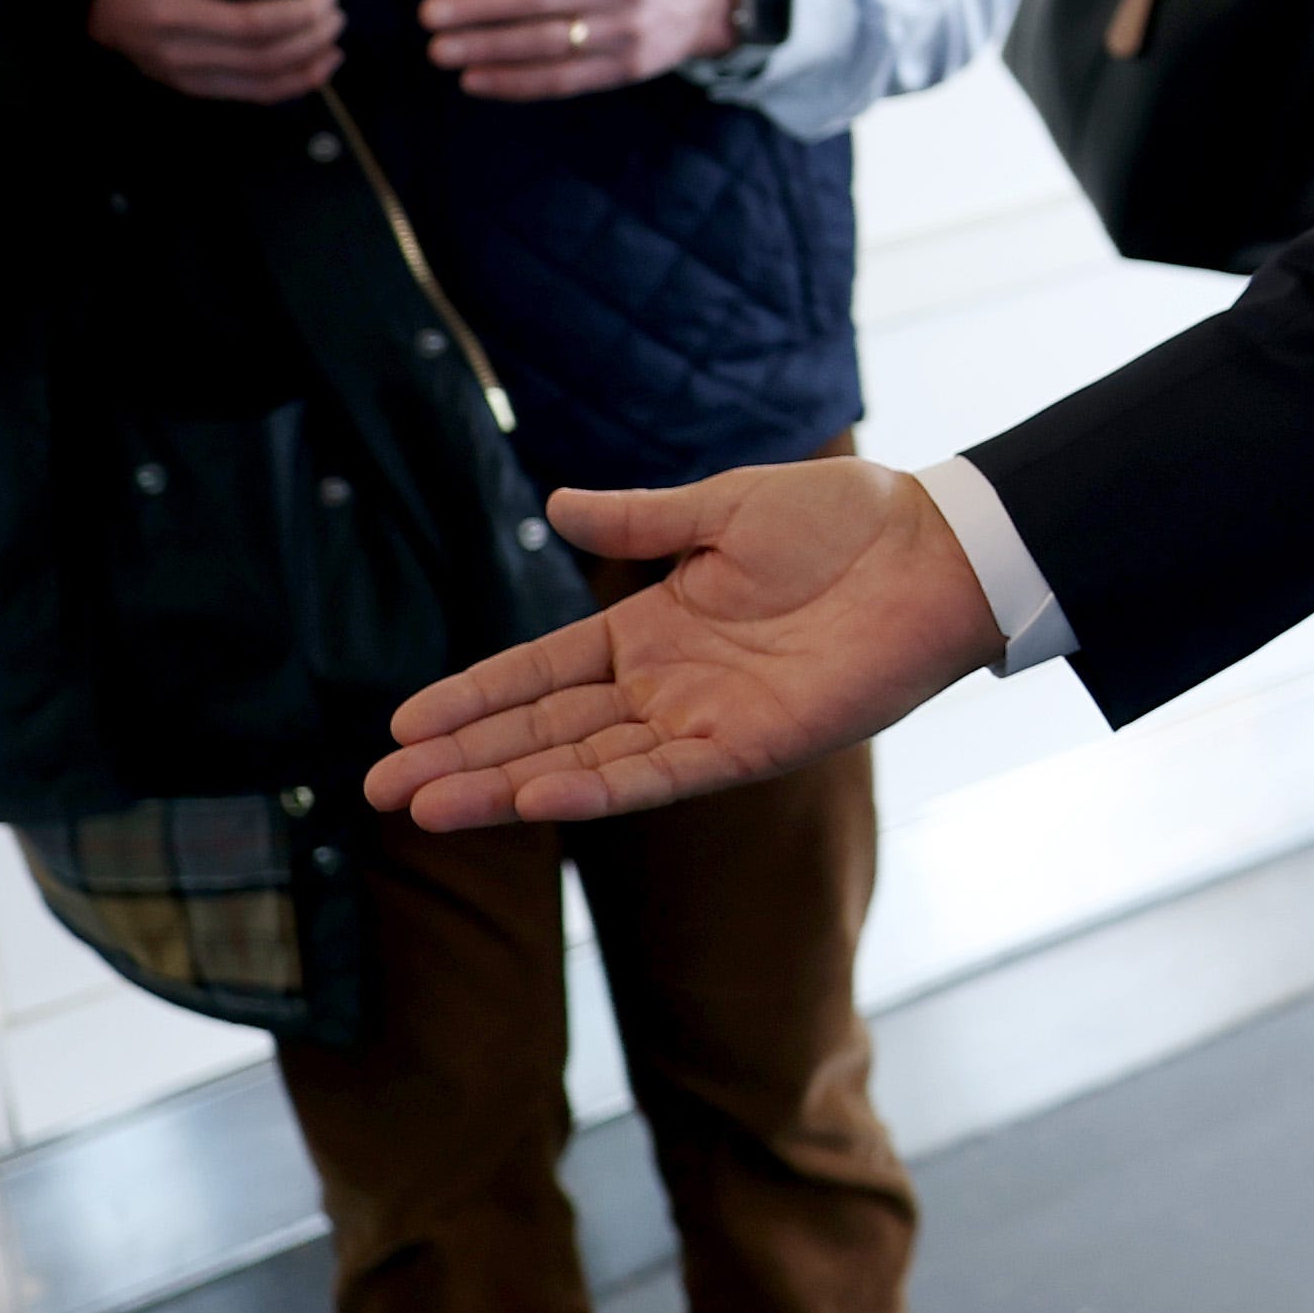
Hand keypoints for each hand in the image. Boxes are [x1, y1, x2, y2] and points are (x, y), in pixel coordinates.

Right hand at [87, 0, 344, 104]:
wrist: (101, 13)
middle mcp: (173, 18)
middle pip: (253, 27)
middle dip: (304, 16)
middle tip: (331, 2)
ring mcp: (180, 59)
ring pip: (260, 64)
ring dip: (309, 48)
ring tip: (334, 27)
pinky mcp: (191, 86)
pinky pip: (255, 92)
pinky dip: (299, 80)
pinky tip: (326, 62)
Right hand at [363, 457, 997, 827]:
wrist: (935, 549)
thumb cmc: (843, 522)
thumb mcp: (723, 508)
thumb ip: (640, 520)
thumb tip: (556, 503)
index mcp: (652, 627)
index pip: (539, 671)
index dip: (473, 698)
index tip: (400, 726)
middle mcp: (666, 684)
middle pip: (543, 730)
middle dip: (462, 759)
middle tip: (378, 790)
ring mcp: (703, 721)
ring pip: (583, 764)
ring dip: (505, 787)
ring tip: (426, 808)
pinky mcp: (750, 747)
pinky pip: (657, 776)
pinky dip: (595, 789)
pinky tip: (532, 799)